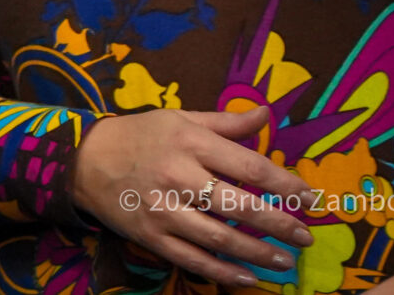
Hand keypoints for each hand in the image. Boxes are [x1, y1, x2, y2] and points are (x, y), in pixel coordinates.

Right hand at [69, 103, 318, 285]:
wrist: (84, 159)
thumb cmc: (140, 135)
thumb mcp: (179, 119)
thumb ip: (226, 122)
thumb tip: (267, 115)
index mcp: (189, 142)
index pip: (249, 166)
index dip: (285, 184)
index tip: (309, 197)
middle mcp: (178, 176)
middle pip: (240, 206)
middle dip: (280, 224)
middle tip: (306, 236)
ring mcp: (163, 209)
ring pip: (219, 238)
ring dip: (258, 253)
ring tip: (286, 261)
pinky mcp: (150, 234)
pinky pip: (192, 259)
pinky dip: (222, 272)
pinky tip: (247, 278)